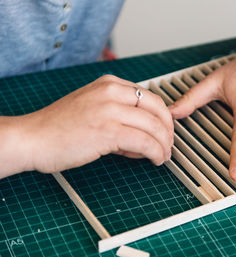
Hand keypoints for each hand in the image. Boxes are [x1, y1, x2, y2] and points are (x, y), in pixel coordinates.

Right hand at [0, 75, 172, 177]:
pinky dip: (156, 153)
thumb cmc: (58, 127)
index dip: (163, 116)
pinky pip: (145, 142)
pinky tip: (156, 159)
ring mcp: (110, 111)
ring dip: (164, 145)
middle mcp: (112, 92)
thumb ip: (119, 115)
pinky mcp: (108, 131)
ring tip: (163, 156)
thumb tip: (143, 134)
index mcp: (109, 84)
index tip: (165, 130)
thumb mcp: (92, 108)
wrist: (32, 138)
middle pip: (158, 109)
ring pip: (154, 127)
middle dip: (168, 130)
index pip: (150, 97)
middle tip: (169, 144)